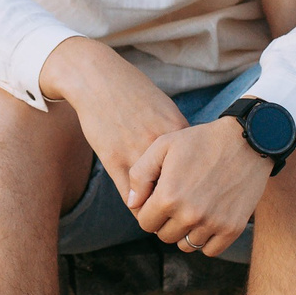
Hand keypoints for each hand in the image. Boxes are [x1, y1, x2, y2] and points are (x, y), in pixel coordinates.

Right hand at [38, 38, 187, 201]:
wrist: (98, 78)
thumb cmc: (133, 93)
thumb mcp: (165, 109)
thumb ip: (179, 137)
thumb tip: (194, 161)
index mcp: (178, 132)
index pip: (197, 174)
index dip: (197, 191)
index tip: (194, 199)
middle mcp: (161, 145)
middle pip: (180, 190)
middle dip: (182, 206)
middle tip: (180, 216)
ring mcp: (137, 153)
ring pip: (155, 199)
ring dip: (159, 212)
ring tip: (160, 216)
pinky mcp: (114, 160)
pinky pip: (131, 197)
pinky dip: (138, 207)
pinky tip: (140, 207)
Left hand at [128, 119, 269, 256]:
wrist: (246, 141)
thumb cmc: (200, 141)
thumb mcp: (163, 146)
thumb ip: (140, 175)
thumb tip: (133, 204)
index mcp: (168, 197)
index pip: (145, 223)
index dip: (149, 211)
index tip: (158, 199)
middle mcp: (189, 215)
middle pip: (165, 236)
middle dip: (166, 222)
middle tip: (176, 203)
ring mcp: (212, 223)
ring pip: (186, 245)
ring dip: (185, 231)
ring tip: (192, 210)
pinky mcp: (232, 228)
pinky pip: (210, 250)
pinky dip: (206, 240)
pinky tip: (206, 221)